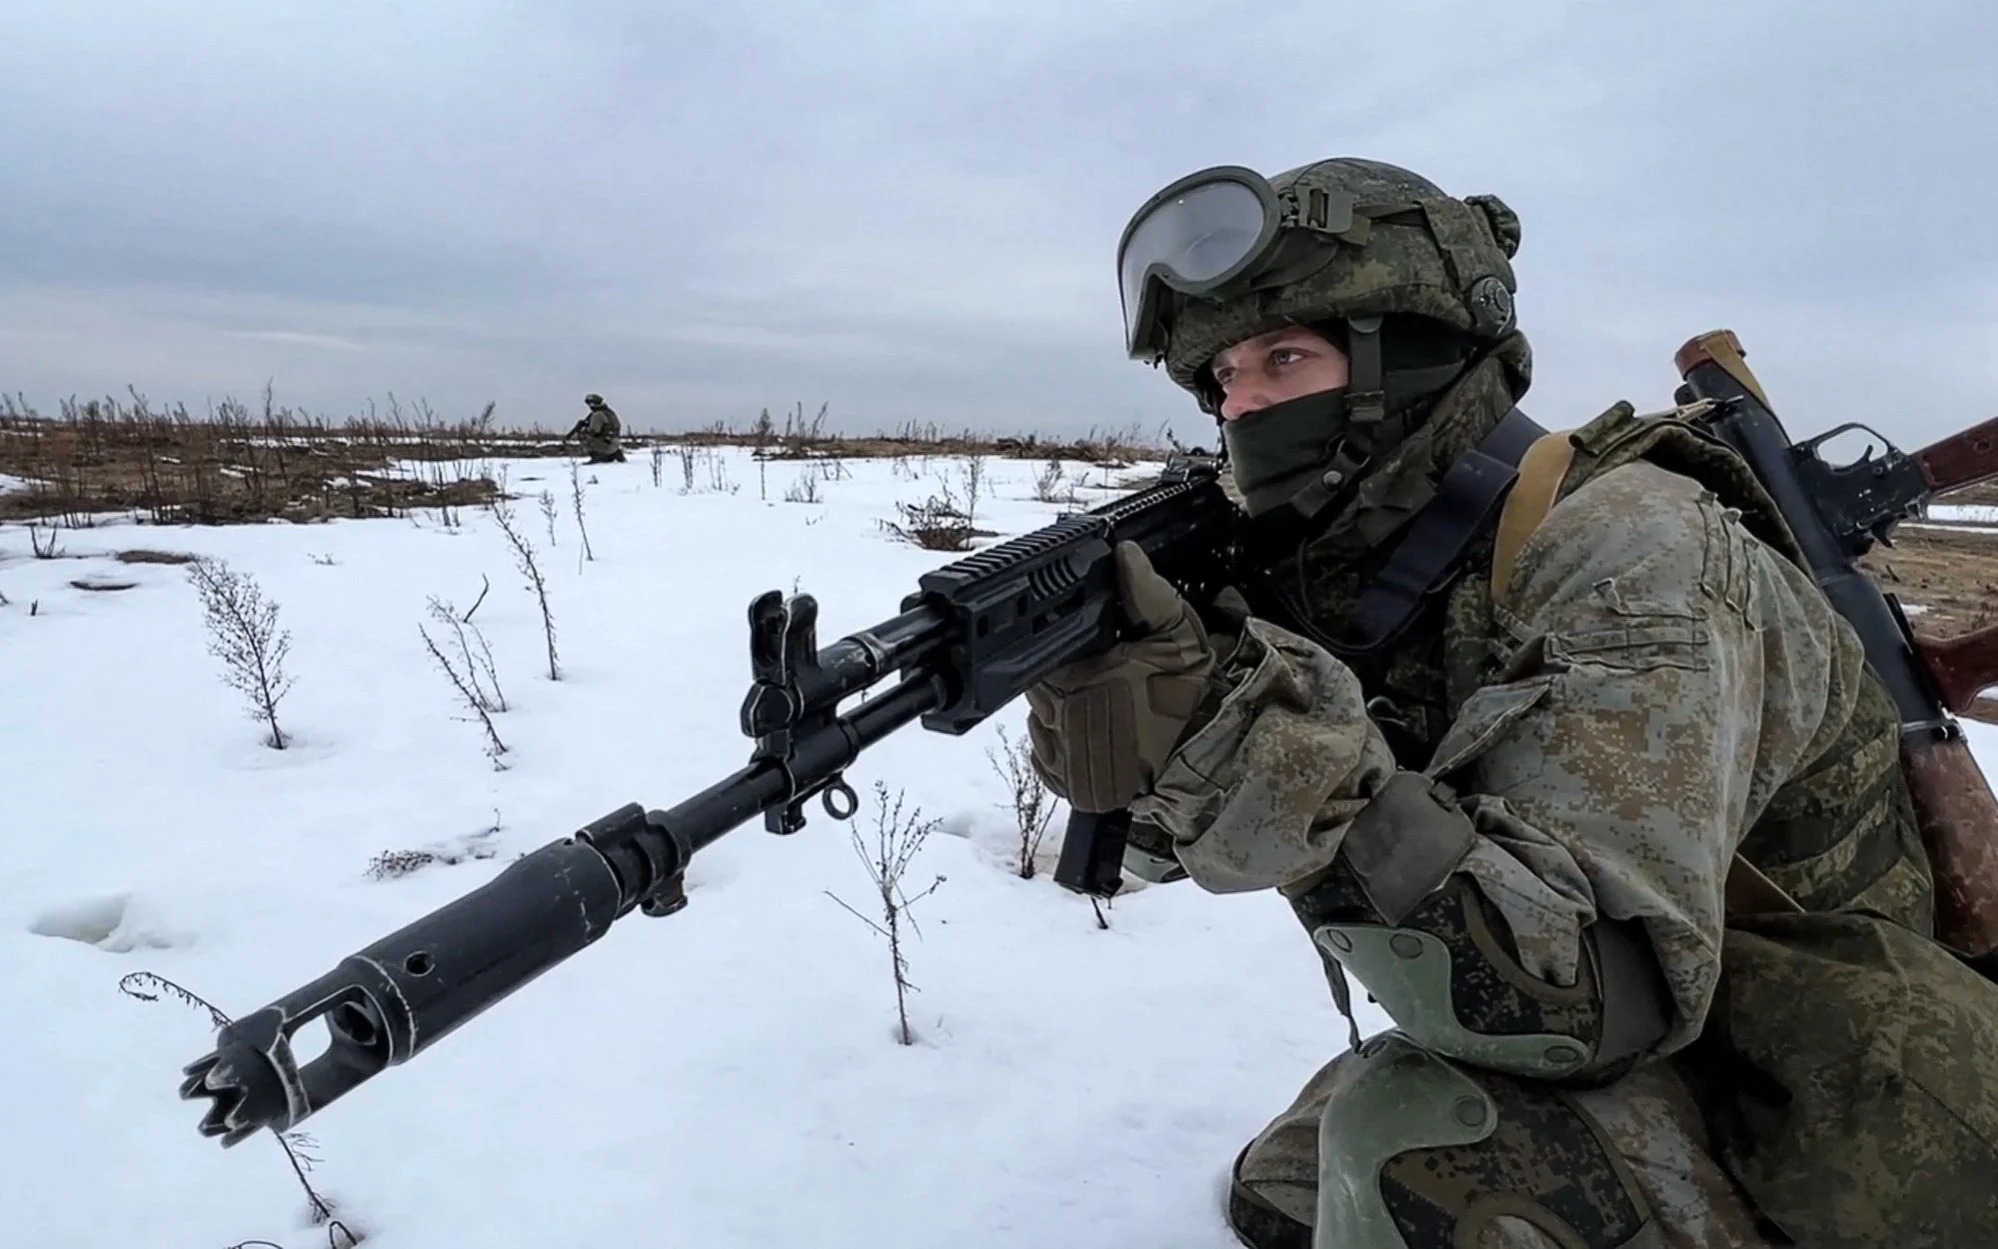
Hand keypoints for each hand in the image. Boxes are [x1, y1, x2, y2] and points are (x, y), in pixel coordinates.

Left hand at [1024, 541, 1216, 811]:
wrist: (1207, 764)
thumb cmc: (1188, 698)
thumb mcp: (1175, 634)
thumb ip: (1146, 592)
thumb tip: (1124, 552)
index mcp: (1071, 678)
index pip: (1041, 649)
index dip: (1062, 644)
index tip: (1090, 646)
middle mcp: (1054, 719)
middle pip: (1038, 682)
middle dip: (1064, 673)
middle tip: (1104, 672)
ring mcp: (1056, 756)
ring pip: (1040, 718)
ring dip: (1061, 708)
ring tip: (1102, 704)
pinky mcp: (1064, 784)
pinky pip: (1047, 756)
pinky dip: (1063, 743)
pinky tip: (1094, 733)